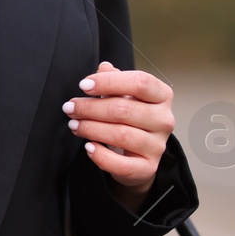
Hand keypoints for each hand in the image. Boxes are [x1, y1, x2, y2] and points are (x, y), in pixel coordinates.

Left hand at [64, 61, 174, 211]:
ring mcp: (158, 146)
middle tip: (70, 108)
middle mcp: (164, 120)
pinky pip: (122, 165)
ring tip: (74, 125)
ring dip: (91, 129)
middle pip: (125, 109)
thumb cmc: (128, 117)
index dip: (109, 82)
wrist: (136, 153)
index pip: (140, 82)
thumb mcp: (123, 94)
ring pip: (121, 135)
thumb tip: (104, 67)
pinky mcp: (147, 167)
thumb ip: (113, 81)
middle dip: (91, 108)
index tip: (83, 85)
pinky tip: (88, 147)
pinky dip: (101, 156)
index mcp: (161, 96)